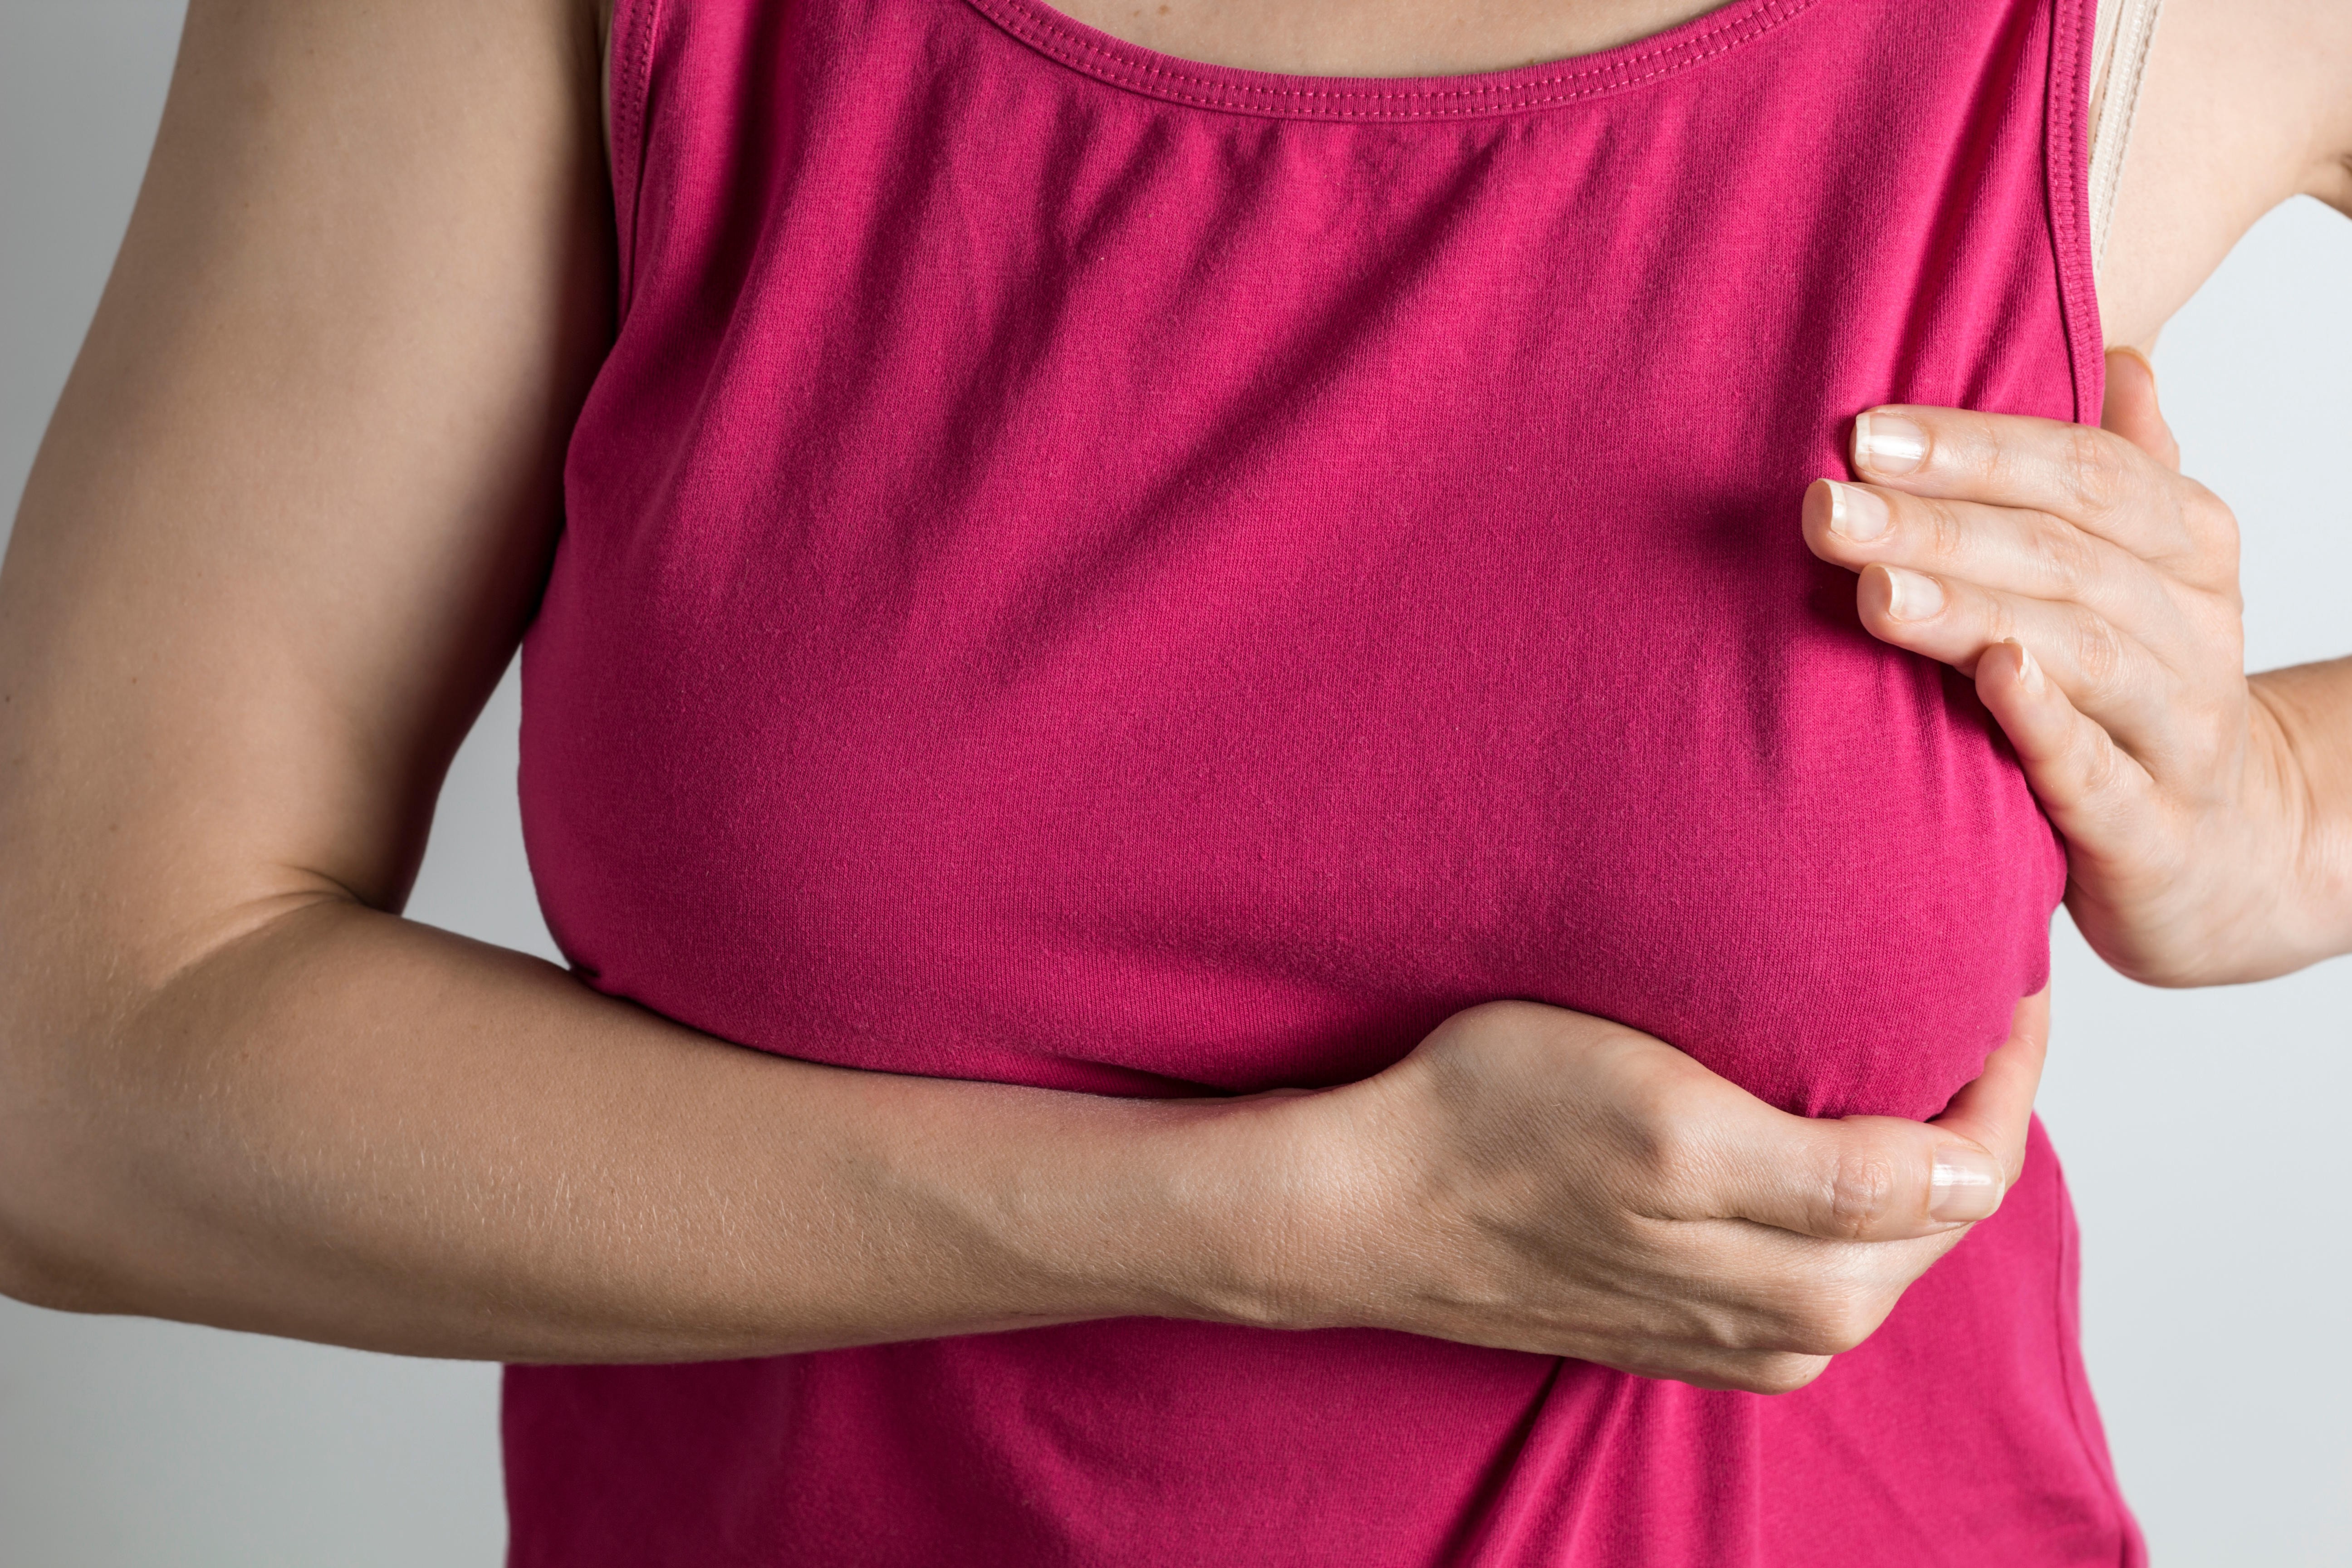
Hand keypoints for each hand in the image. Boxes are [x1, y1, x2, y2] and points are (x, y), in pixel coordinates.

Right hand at [1277, 991, 2044, 1393]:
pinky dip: (1841, 1186)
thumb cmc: (1498, 1132)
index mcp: (1813, 1284)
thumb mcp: (1676, 1132)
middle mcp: (1796, 1328)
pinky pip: (1812, 1253)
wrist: (1372, 1204)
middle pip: (1942, 1210)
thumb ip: (1838, 1177)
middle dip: (1969, 1103)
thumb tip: (1975, 1180)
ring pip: (1883, 1235)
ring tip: (1904, 1044)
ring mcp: (1739, 1332)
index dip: (2005, 1066)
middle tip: (1965, 989)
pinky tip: (1813, 1124)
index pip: (1975, 1173)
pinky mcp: (1687, 1321)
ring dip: (1909, 1145)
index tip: (2006, 970)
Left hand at [1801, 350, 2320, 984]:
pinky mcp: (2157, 831)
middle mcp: (2196, 629)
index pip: (2084, 473)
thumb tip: (2116, 353)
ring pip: (2080, 652)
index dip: (1975, 449)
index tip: (1861, 433)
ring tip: (1872, 587)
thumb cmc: (2135, 692)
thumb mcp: (2133, 574)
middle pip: (2064, 556)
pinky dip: (2045, 722)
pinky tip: (1990, 677)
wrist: (2218, 854)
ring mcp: (2183, 732)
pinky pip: (2101, 771)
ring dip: (1969, 612)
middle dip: (1937, 526)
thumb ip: (2112, 475)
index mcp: (2187, 548)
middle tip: (1825, 509)